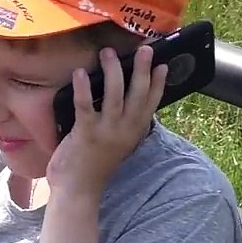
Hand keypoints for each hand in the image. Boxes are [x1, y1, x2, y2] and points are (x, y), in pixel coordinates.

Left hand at [47, 45, 166, 192]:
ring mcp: (106, 133)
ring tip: (108, 53)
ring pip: (115, 95)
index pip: (151, 105)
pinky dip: (83, 88)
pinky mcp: (85, 134)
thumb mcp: (116, 146)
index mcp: (133, 134)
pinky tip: (80, 73)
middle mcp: (124, 132)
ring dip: (113, 71)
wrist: (78, 193)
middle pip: (138, 95)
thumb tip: (119, 103)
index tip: (163, 65)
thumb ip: (120, 127)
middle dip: (142, 70)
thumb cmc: (93, 168)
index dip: (158, 84)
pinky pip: (85, 106)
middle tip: (144, 49)